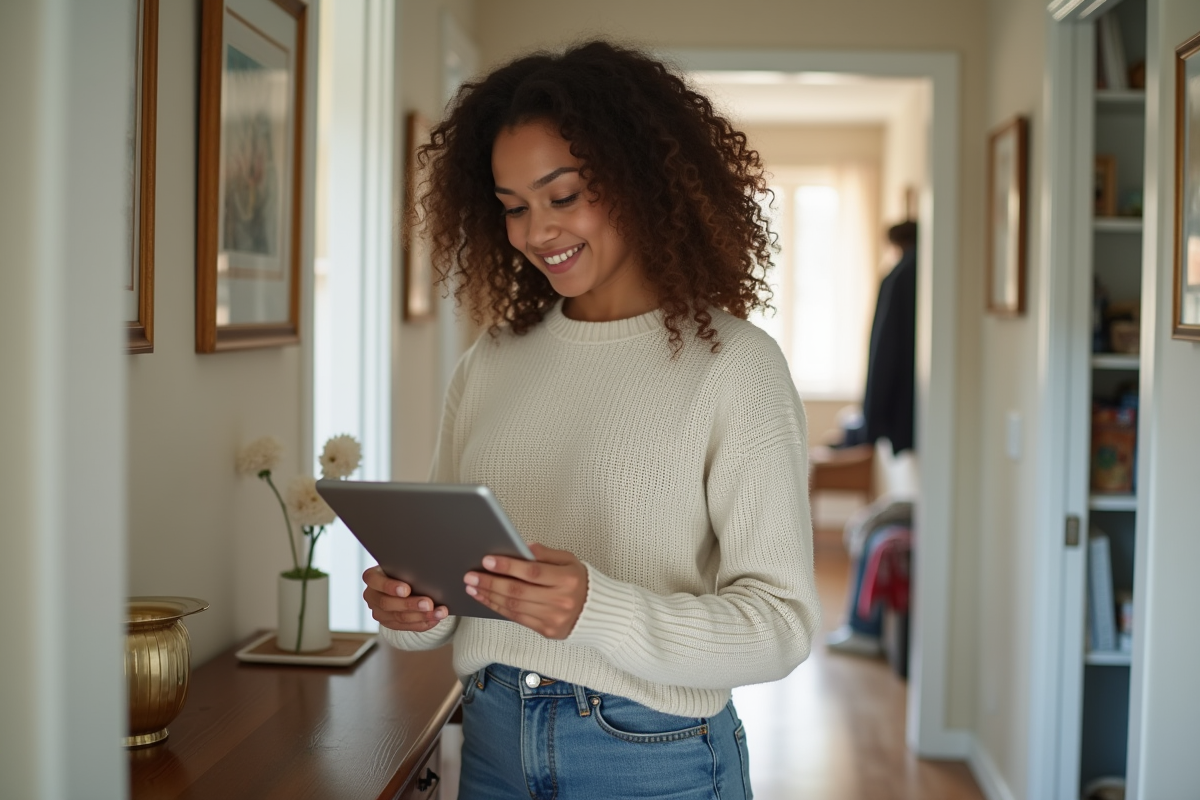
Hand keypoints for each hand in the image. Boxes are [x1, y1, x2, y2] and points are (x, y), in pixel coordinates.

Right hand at [362, 566, 448, 631]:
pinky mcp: (389, 623)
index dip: (390, 586)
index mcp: (372, 577)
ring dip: (422, 616)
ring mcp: (379, 612)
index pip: (375, 581)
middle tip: (428, 603)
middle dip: (410, 604)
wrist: (402, 583)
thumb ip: (408, 568)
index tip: (407, 589)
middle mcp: (372, 596)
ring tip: (439, 612)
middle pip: (387, 603)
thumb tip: (428, 572)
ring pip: (399, 617)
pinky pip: (406, 626)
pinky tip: (435, 618)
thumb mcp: (402, 565)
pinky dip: (423, 623)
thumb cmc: (404, 569)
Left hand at [464, 543, 587, 639]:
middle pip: (518, 592)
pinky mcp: (546, 631)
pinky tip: (486, 599)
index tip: (487, 560)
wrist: (598, 612)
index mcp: (567, 579)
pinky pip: (517, 619)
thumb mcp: (569, 561)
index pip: (532, 572)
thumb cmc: (580, 581)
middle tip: (470, 575)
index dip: (508, 567)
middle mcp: (561, 601)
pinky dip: (498, 608)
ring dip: (489, 596)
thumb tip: (523, 548)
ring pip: (514, 607)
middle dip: (491, 583)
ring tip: (472, 586)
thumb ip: (546, 554)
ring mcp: (553, 618)